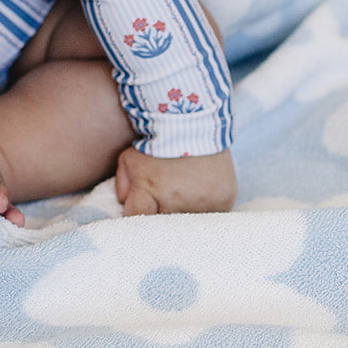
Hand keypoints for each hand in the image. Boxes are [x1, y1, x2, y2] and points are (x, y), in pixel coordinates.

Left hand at [115, 147, 236, 215]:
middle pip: (165, 226)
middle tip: (163, 199)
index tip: (140, 208)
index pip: (137, 220)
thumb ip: (123, 186)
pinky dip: (207, 208)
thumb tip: (126, 207)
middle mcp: (178, 202)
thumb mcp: (129, 159)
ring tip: (184, 194)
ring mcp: (204, 203)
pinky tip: (201, 193)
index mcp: (151, 192)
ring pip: (191, 223)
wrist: (194, 121)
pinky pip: (214, 215)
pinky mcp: (224, 200)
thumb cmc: (157, 142)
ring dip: (186, 214)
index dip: (137, 215)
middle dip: (161, 216)